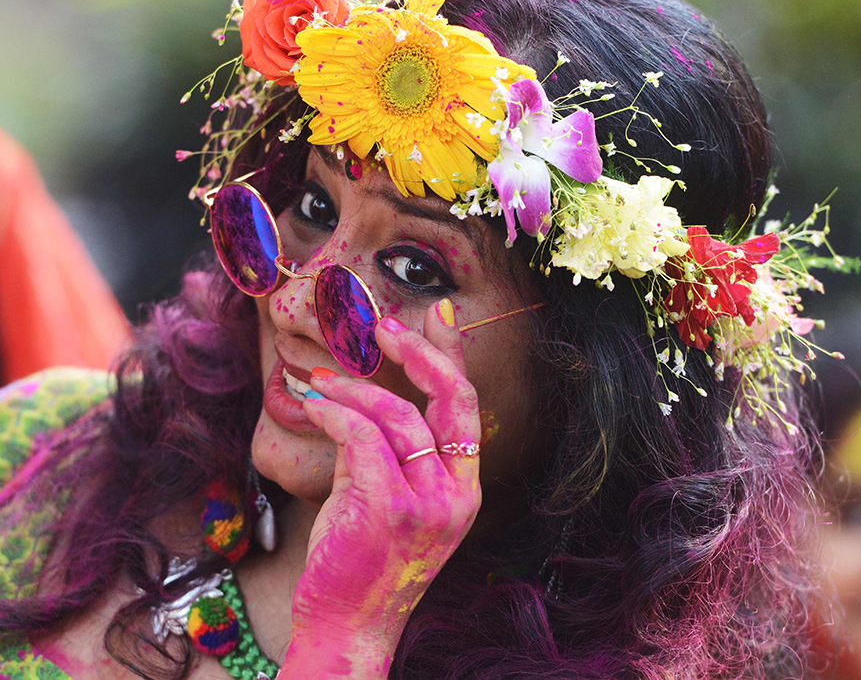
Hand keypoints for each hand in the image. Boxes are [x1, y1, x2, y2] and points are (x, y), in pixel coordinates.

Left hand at [282, 299, 481, 676]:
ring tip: (315, 383)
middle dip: (420, 351)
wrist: (348, 629)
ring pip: (397, 415)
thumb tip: (366, 397)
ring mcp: (427, 503)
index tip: (437, 314)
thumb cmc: (362, 565)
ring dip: (351, 390)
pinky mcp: (387, 508)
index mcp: (463, 491)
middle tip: (382, 327)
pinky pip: (361, 437)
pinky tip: (312, 406)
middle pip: (452, 399)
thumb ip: (390, 452)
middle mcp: (456, 494)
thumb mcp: (389, 502)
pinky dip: (333, 413)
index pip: (467, 409)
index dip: (453, 356)